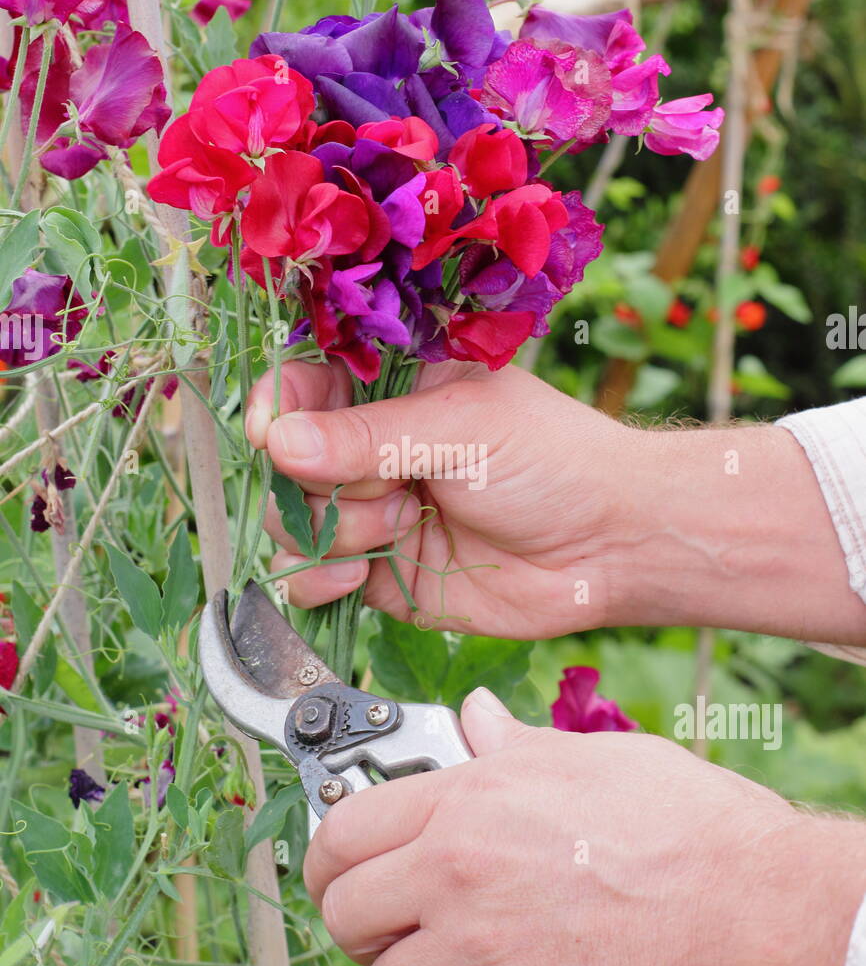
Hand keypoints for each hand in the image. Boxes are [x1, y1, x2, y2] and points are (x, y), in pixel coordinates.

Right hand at [246, 358, 865, 643]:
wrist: (609, 547)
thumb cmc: (554, 462)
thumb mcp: (462, 430)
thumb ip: (368, 439)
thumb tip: (277, 441)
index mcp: (394, 390)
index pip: (304, 385)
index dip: (278, 407)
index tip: (271, 430)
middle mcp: (374, 449)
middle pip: (287, 461)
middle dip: (316, 481)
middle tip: (383, 488)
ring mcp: (373, 512)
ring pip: (294, 522)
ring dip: (332, 530)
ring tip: (402, 527)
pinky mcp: (379, 573)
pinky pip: (312, 578)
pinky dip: (319, 580)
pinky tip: (360, 575)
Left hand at [304, 691, 865, 965]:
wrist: (758, 915)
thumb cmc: (692, 830)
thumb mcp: (596, 760)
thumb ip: (516, 746)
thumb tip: (478, 717)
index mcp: (470, 802)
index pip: (345, 828)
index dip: (329, 854)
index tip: (339, 869)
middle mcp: (458, 876)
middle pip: (346, 912)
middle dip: (361, 923)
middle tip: (395, 924)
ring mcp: (482, 955)